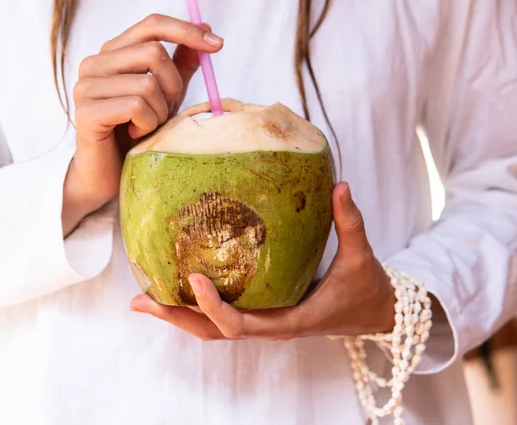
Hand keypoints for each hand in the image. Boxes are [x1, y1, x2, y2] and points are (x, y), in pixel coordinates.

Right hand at [62, 14, 223, 234]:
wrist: (111, 173)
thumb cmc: (138, 130)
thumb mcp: (167, 94)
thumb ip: (181, 63)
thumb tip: (207, 26)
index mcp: (113, 52)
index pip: (152, 24)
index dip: (187, 31)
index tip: (218, 45)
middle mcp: (95, 63)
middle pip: (154, 52)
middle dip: (173, 85)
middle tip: (167, 110)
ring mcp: (86, 86)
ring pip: (148, 83)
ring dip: (160, 111)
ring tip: (148, 126)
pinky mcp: (86, 112)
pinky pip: (136, 106)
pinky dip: (148, 124)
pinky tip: (137, 134)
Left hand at [130, 183, 395, 339]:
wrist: (375, 313)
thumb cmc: (365, 288)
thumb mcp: (359, 255)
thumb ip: (349, 220)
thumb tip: (341, 185)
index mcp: (290, 319)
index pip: (241, 326)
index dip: (214, 307)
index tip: (194, 278)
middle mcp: (270, 326)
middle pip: (213, 332)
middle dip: (176, 317)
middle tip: (140, 299)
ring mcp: (264, 323)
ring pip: (212, 329)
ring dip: (178, 315)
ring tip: (143, 297)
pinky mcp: (262, 314)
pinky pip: (222, 316)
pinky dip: (195, 307)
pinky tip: (176, 286)